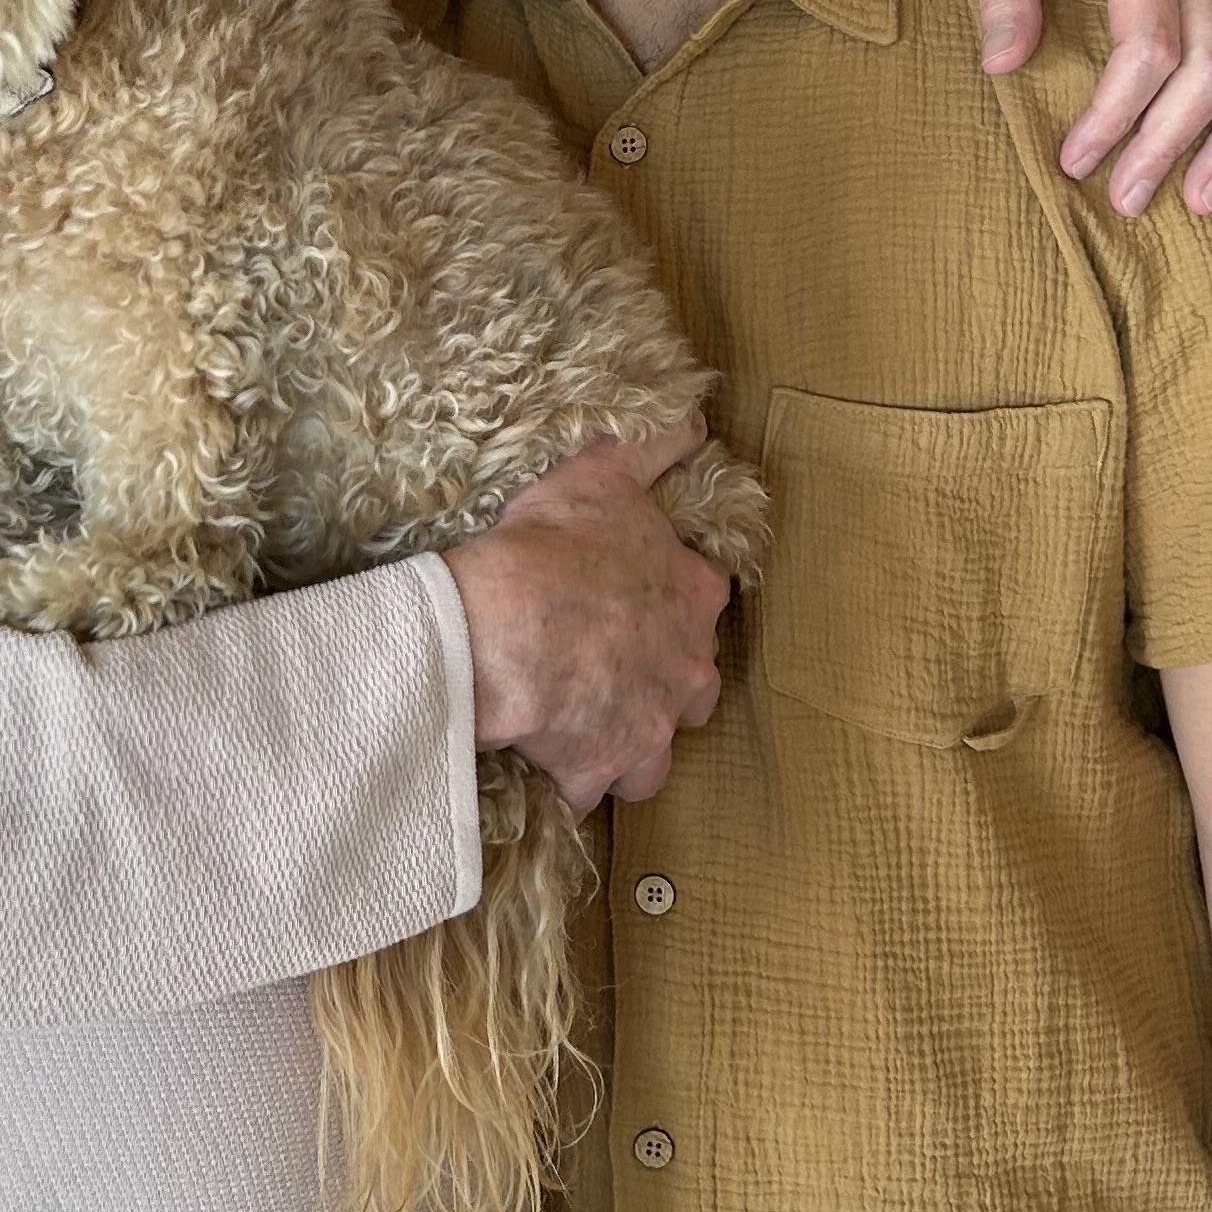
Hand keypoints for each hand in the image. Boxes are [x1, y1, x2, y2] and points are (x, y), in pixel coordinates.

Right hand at [443, 429, 731, 818]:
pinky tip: (544, 763)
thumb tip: (694, 419)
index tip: (639, 605)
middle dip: (664, 689)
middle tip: (612, 672)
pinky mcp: (603, 770)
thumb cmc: (553, 544)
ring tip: (584, 731)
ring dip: (628, 747)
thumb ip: (653, 447)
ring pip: (656, 757)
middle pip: (695, 693)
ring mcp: (650, 728)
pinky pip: (593, 791)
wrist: (503, 625)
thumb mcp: (603, 472)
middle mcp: (687, 670)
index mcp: (693, 598)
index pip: (709, 605)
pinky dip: (573, 782)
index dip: (676, 606)